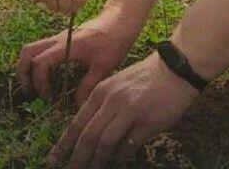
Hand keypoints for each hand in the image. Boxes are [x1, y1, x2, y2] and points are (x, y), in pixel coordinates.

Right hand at [8, 0, 90, 15]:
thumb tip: (78, 1)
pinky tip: (45, 0)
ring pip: (67, 6)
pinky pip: (54, 7)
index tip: (75, 4)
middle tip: (65, 9)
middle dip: (72, 7)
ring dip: (61, 8)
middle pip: (79, 0)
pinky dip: (51, 7)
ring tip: (54, 4)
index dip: (81, 0)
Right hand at [17, 12, 137, 103]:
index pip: (40, 63)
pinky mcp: (62, 39)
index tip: (50, 96)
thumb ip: (88, 86)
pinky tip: (49, 77)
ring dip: (28, 66)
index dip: (40, 82)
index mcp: (66, 46)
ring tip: (36, 86)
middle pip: (27, 52)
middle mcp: (58, 40)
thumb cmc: (114, 41)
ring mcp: (58, 38)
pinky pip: (42, 49)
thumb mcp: (104, 67)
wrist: (120, 20)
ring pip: (32, 48)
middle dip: (23, 72)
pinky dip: (38, 62)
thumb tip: (76, 105)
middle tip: (30, 91)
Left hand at [47, 53, 197, 168]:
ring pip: (105, 143)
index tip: (53, 160)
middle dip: (77, 159)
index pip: (77, 123)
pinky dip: (122, 156)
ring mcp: (130, 112)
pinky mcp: (148, 122)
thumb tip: (88, 134)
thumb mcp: (116, 85)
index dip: (64, 145)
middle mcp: (112, 102)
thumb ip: (102, 106)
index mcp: (101, 92)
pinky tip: (119, 161)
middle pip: (88, 137)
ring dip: (98, 162)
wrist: (175, 69)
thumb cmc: (145, 78)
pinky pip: (129, 145)